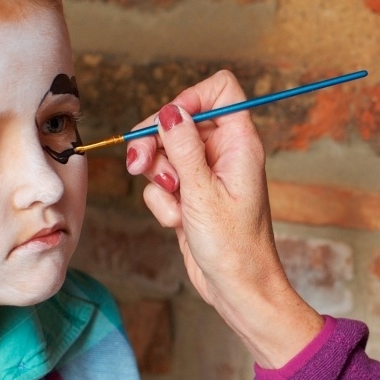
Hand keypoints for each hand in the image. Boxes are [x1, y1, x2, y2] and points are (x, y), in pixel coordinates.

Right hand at [127, 71, 324, 368]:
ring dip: (159, 178)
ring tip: (173, 204)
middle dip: (156, 142)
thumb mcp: (203, 194)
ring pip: (166, 152)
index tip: (168, 123)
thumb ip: (184, 149)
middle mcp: (225, 152)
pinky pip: (163, 181)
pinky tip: (178, 222)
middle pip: (180, 119)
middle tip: (139, 165)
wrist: (237, 289)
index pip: (220, 90)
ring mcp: (207, 173)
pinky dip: (162, 201)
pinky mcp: (191, 194)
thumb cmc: (234, 247)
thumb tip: (170, 111)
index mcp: (240, 143)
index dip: (190, 98)